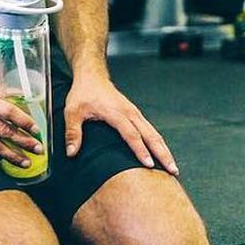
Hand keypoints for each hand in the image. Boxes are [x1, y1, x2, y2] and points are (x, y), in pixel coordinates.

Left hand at [64, 74, 178, 174]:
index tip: (148, 164)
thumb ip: (72, 132)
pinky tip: (162, 153)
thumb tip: (71, 152)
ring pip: (153, 132)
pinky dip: (158, 142)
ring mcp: (134, 113)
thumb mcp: (72, 111)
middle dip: (162, 152)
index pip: (131, 134)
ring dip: (163, 149)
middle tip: (173, 169)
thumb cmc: (83, 92)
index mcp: (116, 112)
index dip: (140, 150)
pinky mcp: (135, 114)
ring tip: (172, 166)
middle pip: (150, 134)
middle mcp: (129, 112)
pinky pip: (150, 129)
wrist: (92, 75)